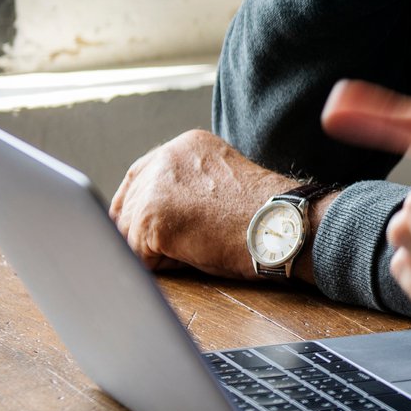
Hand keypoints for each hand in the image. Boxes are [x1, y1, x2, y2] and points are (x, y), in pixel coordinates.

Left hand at [108, 129, 296, 279]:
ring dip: (154, 249)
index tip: (134, 227)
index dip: (134, 205)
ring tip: (194, 247)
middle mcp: (166, 158)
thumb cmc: (263, 216)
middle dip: (140, 231)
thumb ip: (187, 186)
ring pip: (129, 230)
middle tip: (170, 249)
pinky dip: (160, 264)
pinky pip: (137, 254)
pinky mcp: (152, 217)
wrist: (282, 226)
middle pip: (128, 203)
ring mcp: (156, 186)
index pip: (139, 175)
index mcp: (185, 146)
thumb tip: (153, 215)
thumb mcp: (221, 184)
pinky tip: (192, 255)